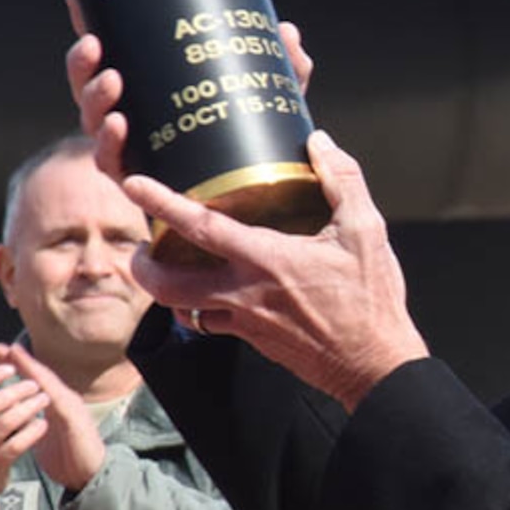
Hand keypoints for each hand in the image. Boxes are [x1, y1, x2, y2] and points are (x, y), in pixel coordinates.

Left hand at [0, 342, 106, 493]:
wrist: (89, 477)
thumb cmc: (67, 457)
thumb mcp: (42, 434)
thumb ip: (29, 419)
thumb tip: (11, 409)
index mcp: (55, 404)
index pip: (34, 380)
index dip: (18, 365)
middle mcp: (65, 402)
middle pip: (41, 377)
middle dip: (22, 361)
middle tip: (4, 348)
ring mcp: (72, 410)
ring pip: (50, 385)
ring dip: (32, 369)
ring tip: (17, 356)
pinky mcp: (76, 422)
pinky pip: (59, 404)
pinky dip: (46, 391)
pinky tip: (34, 383)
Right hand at [67, 24, 312, 184]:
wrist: (251, 203)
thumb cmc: (249, 139)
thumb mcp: (266, 99)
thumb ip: (282, 68)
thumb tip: (288, 31)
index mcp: (144, 85)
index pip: (109, 50)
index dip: (86, 21)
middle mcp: (125, 113)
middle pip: (86, 83)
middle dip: (82, 62)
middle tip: (95, 42)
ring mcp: (126, 148)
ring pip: (92, 120)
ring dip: (94, 98)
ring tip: (113, 80)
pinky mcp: (135, 181)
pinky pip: (111, 163)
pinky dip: (109, 144)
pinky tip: (119, 124)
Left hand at [117, 130, 428, 412]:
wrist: (376, 365)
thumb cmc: (372, 300)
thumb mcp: (366, 231)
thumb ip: (342, 181)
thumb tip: (319, 143)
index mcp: (266, 260)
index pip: (200, 227)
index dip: (161, 203)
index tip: (134, 185)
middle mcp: (245, 294)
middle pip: (167, 286)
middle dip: (142, 266)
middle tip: (137, 247)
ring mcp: (246, 323)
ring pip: (184, 310)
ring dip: (168, 290)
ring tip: (170, 269)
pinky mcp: (255, 342)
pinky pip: (213, 325)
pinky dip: (203, 309)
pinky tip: (216, 294)